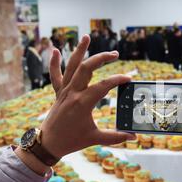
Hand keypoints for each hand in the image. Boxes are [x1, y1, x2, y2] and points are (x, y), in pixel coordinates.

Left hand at [17, 35, 134, 171]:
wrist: (48, 144)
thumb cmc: (71, 141)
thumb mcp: (95, 139)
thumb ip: (115, 137)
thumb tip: (133, 136)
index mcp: (82, 103)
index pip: (104, 86)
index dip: (118, 80)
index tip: (128, 78)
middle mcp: (72, 93)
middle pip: (87, 68)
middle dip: (101, 58)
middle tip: (115, 54)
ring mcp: (64, 91)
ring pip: (71, 66)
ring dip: (79, 50)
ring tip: (87, 37)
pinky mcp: (58, 93)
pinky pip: (55, 75)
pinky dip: (54, 62)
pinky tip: (54, 50)